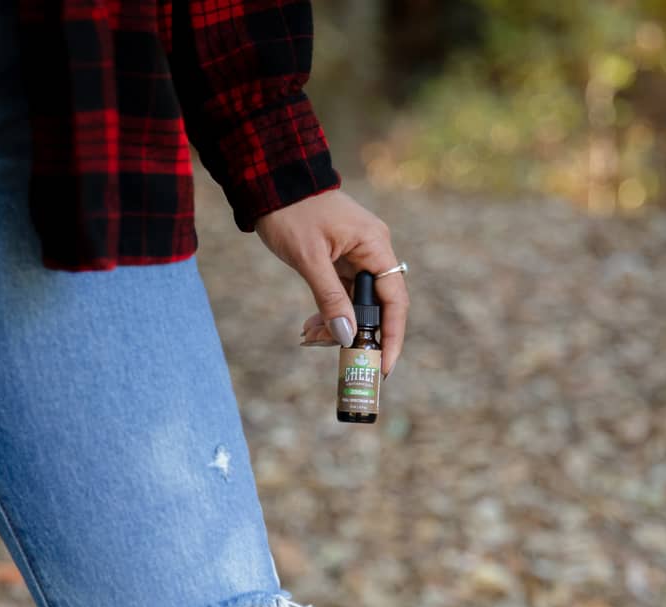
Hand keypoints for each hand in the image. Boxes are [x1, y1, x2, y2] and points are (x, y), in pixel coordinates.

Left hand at [254, 189, 408, 377]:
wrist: (270, 181)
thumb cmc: (291, 212)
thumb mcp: (309, 259)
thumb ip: (330, 298)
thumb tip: (347, 336)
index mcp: (375, 246)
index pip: (395, 301)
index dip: (392, 336)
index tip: (384, 367)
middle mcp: (372, 251)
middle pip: (375, 306)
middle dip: (355, 333)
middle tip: (331, 353)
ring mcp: (357, 255)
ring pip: (355, 304)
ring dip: (336, 325)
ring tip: (308, 337)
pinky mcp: (340, 259)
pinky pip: (341, 294)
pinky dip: (328, 311)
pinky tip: (309, 326)